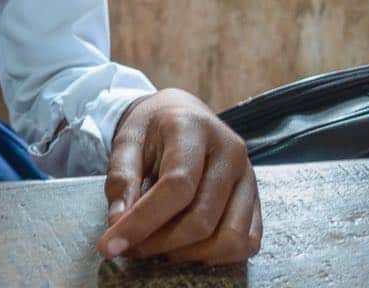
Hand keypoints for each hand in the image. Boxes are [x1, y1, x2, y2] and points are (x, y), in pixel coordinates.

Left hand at [99, 89, 260, 264]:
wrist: (182, 113)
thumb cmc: (151, 129)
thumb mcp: (126, 142)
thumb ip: (120, 180)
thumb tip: (118, 224)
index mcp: (194, 128)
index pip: (176, 186)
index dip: (143, 221)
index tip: (112, 245)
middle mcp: (230, 152)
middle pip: (201, 218)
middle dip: (159, 242)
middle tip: (129, 247)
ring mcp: (249, 176)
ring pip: (228, 237)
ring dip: (187, 254)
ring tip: (156, 246)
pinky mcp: (256, 199)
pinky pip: (247, 242)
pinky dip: (215, 256)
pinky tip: (185, 248)